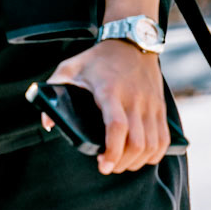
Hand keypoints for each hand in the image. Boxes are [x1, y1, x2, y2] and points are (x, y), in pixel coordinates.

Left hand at [47, 38, 169, 175]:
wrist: (132, 43)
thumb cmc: (97, 60)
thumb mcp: (70, 68)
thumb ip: (54, 90)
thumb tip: (47, 124)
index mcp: (110, 91)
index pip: (117, 126)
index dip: (112, 151)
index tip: (102, 164)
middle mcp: (134, 99)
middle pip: (137, 143)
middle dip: (122, 163)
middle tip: (107, 166)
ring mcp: (150, 105)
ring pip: (152, 145)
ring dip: (137, 162)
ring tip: (121, 162)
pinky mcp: (160, 108)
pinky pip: (163, 140)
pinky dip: (154, 155)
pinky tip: (140, 156)